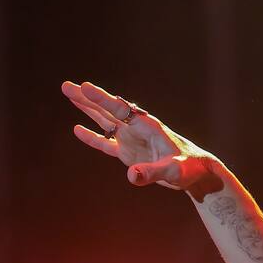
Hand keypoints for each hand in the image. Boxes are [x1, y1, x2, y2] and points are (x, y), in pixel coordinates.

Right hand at [61, 81, 221, 194]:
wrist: (196, 172)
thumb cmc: (189, 167)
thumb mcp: (172, 171)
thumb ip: (151, 173)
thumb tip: (131, 176)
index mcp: (147, 126)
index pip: (120, 109)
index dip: (102, 99)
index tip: (85, 87)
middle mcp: (137, 129)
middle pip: (108, 110)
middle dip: (88, 98)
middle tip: (66, 86)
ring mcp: (131, 139)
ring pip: (104, 121)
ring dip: (87, 109)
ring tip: (69, 94)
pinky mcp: (129, 153)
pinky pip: (106, 143)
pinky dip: (93, 138)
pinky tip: (78, 129)